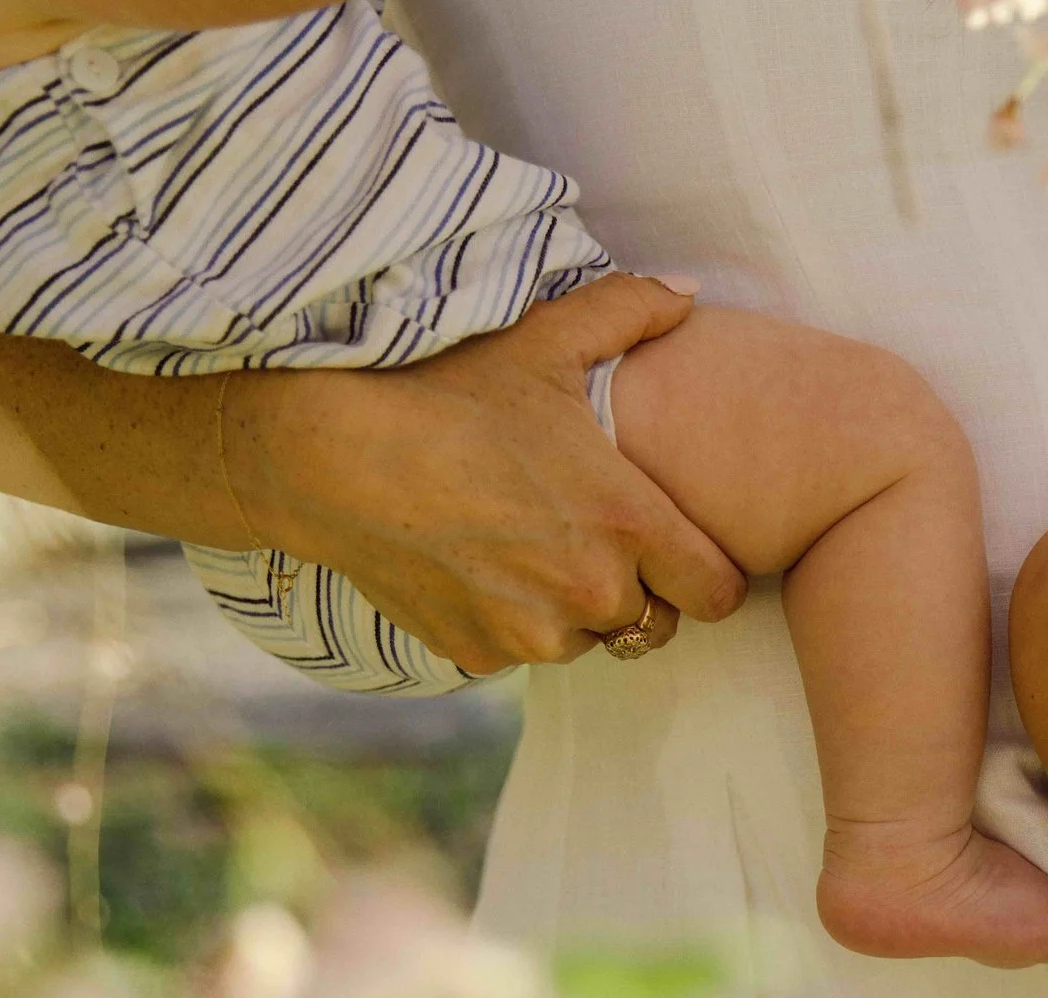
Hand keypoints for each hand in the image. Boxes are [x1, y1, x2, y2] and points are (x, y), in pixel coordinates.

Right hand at [229, 275, 746, 673]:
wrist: (330, 455)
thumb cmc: (443, 391)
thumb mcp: (543, 339)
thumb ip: (629, 311)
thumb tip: (691, 291)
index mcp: (626, 524)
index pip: (717, 594)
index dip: (705, 575)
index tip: (681, 553)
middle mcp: (589, 593)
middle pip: (652, 622)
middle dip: (634, 589)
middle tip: (591, 540)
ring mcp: (531, 635)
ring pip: (585, 640)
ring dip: (571, 610)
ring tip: (528, 548)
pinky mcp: (476, 656)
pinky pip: (519, 652)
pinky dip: (510, 623)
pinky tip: (479, 567)